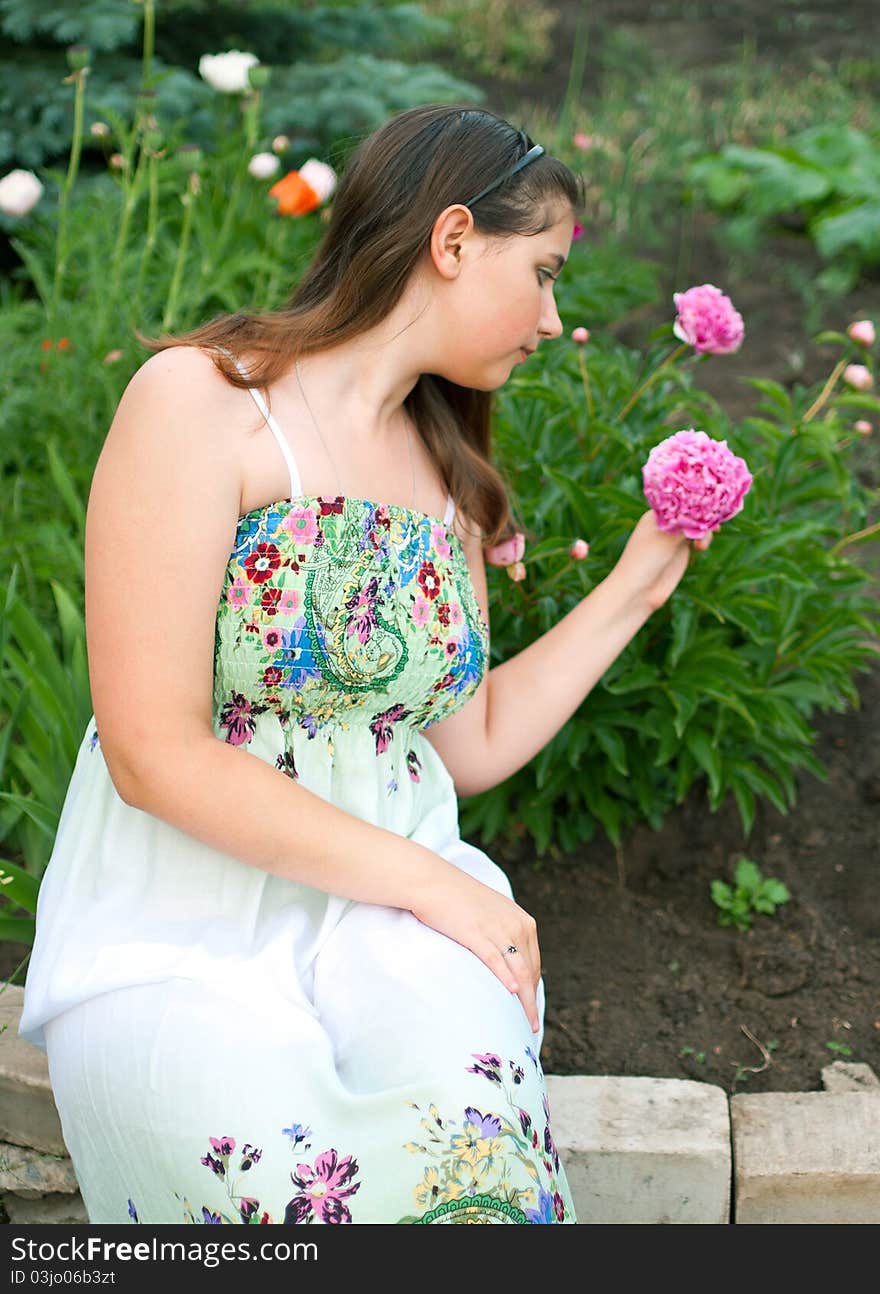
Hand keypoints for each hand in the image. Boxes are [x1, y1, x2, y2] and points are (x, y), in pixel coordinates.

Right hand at [407, 861, 540, 1032]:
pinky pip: (496, 961)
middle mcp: (516, 925)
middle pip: (531, 971)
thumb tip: (505, 959)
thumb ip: (503, 933)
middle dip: (532, 1001)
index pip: (534, 963)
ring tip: (526, 1024)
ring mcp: (497, 929)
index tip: (531, 1008)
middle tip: (531, 1027)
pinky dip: (506, 978)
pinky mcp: (476, 934)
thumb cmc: (458, 899)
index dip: (534, 989)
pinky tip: (512, 994)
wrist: (432, 882)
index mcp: (522, 921)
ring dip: (525, 1001)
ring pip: (519, 971)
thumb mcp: (491, 913)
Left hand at [612, 510, 711, 613]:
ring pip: (697, 526)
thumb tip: (707, 509)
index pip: (680, 500)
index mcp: (656, 515)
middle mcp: (666, 524)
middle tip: (712, 522)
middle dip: (703, 515)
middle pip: (691, 512)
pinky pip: (697, 540)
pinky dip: (703, 540)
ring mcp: (673, 538)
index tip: (709, 501)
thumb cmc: (646, 560)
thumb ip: (687, 524)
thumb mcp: (667, 538)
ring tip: (701, 544)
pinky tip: (701, 547)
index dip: (695, 500)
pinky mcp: (680, 552)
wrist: (638, 592)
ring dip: (704, 530)